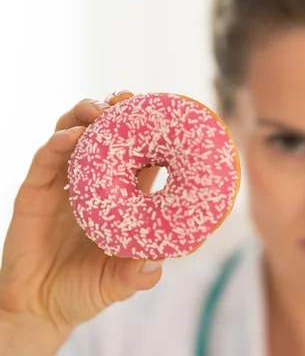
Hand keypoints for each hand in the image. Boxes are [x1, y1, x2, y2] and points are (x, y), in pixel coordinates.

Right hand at [0, 91, 162, 351]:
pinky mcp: (34, 194)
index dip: (152, 137)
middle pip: (107, 138)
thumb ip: (138, 275)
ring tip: (102, 109)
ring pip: (74, 138)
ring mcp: (62, 186)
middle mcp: (94, 185)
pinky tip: (72, 136)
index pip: (141, 158)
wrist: (40, 309)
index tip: (167, 117)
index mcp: (121, 199)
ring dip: (87, 116)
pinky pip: (44, 161)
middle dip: (119, 114)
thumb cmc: (86, 291)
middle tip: (132, 99)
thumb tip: (157, 264)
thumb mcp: (119, 284)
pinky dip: (57, 144)